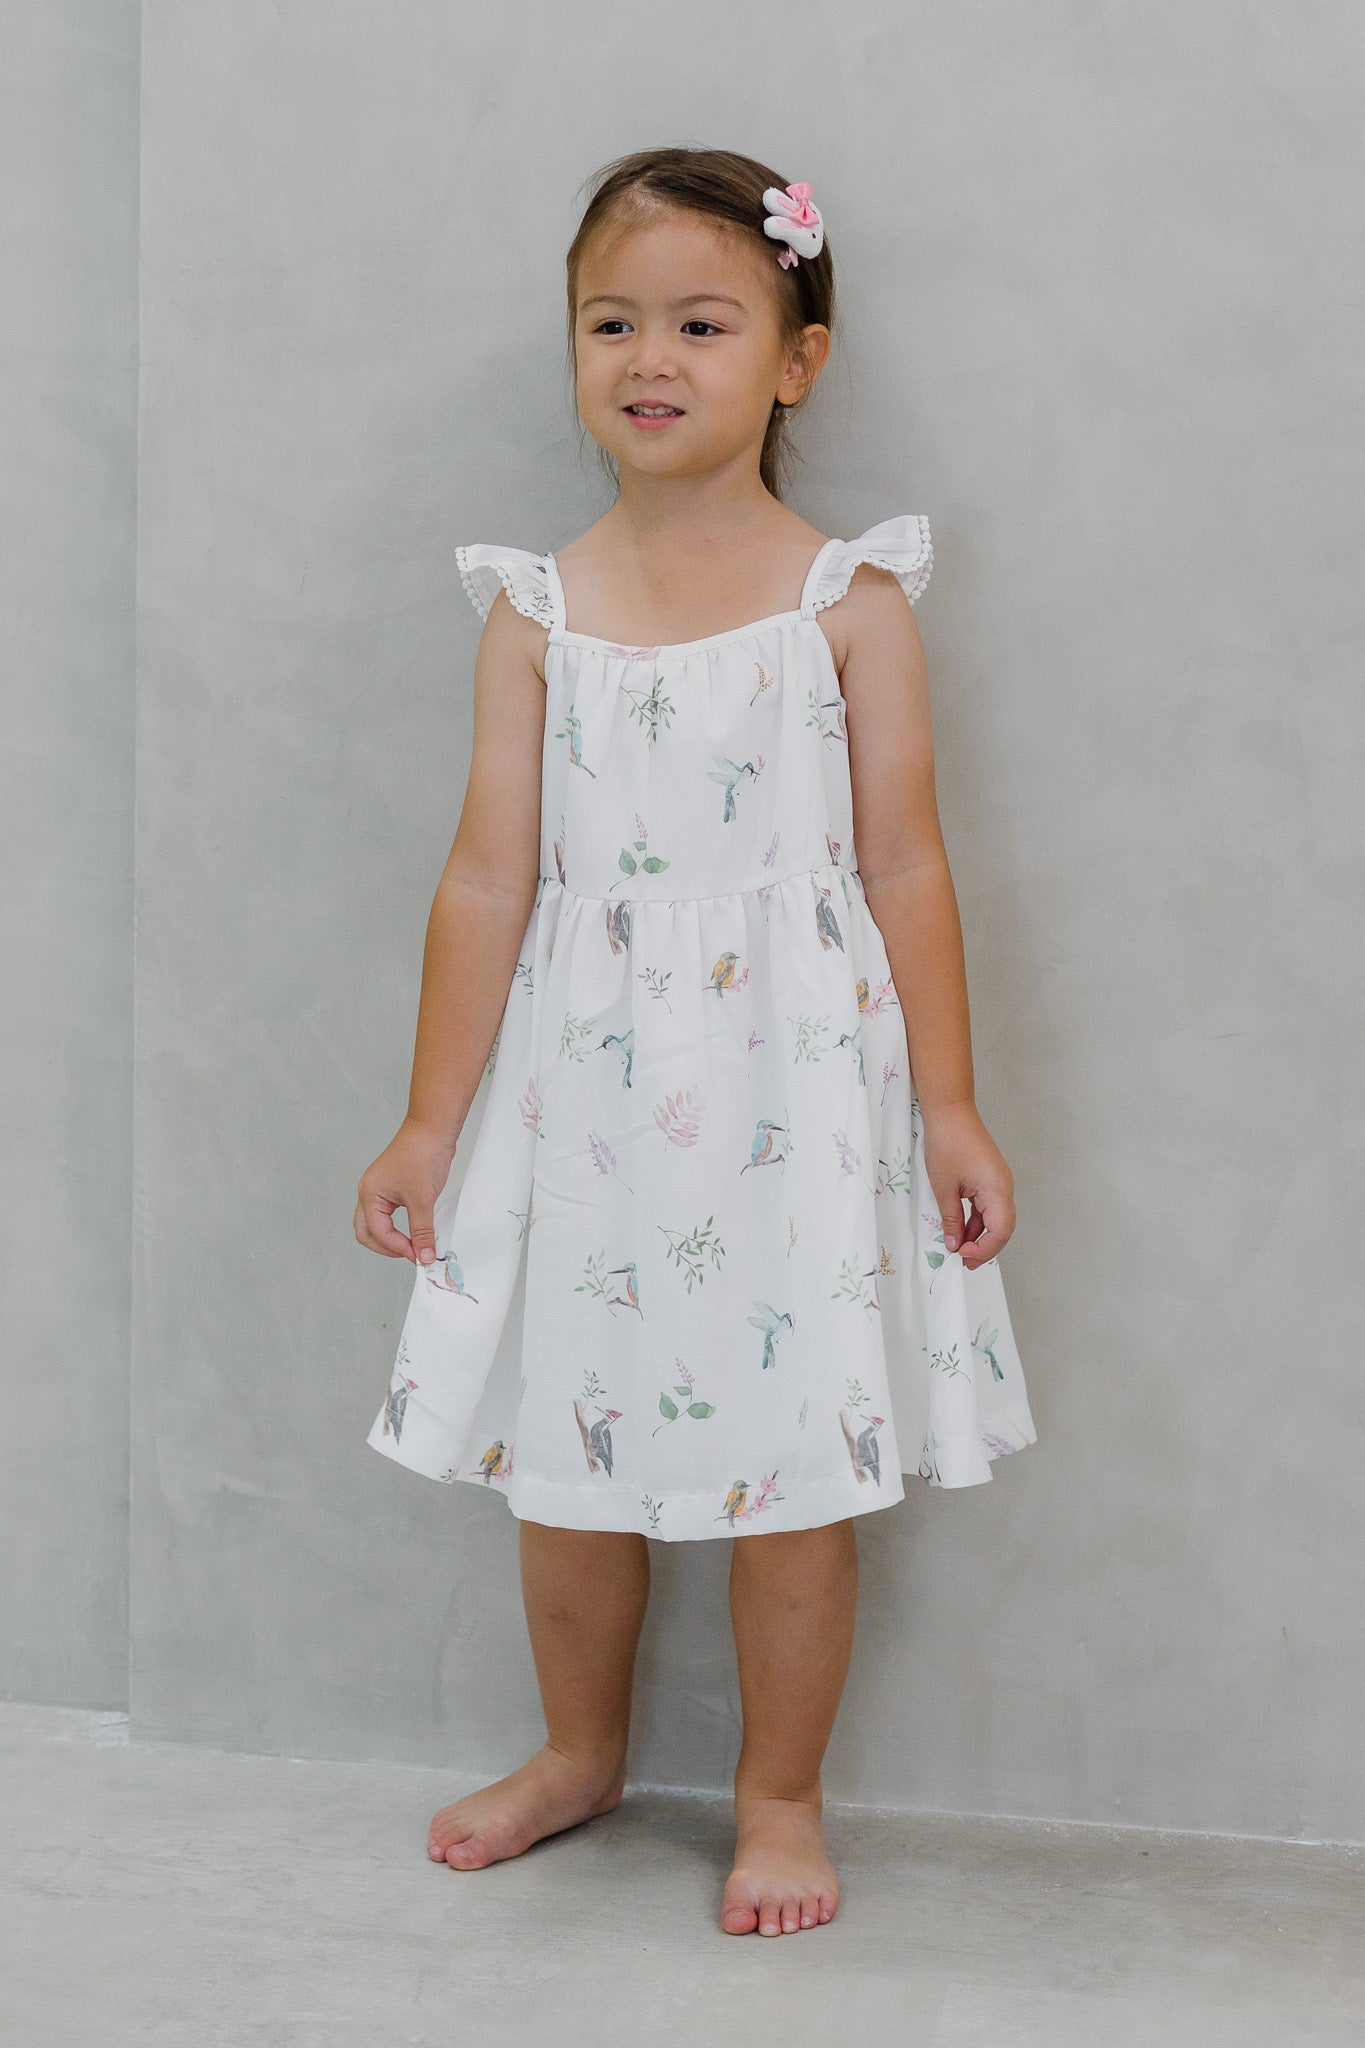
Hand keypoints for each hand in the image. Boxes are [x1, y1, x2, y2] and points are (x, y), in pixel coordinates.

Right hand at [354, 1116, 458, 1264]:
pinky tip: (416, 1230)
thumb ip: (422, 1231)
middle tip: (410, 1255)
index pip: (378, 1232)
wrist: (433, 1128)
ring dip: (392, 1238)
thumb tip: (424, 1255)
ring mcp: (381, 1190)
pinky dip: (400, 1227)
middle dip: (387, 1247)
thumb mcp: (423, 1199)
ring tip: (414, 1246)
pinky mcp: (394, 1187)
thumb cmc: (422, 1153)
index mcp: (369, 1194)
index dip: (398, 1247)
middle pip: (367, 1232)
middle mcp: (370, 1192)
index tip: (418, 1256)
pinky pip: (390, 1214)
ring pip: (377, 1224)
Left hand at [919, 1100, 1015, 1270]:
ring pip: (996, 1219)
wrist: (950, 1112)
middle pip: (1003, 1228)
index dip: (983, 1250)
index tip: (962, 1257)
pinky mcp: (991, 1178)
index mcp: (997, 1189)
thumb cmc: (946, 1144)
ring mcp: (999, 1182)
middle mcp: (1004, 1187)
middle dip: (984, 1247)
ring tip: (957, 1249)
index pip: (1000, 1231)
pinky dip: (976, 1221)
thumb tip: (953, 1244)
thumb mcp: (944, 1187)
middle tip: (963, 1262)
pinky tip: (960, 1230)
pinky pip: (989, 1207)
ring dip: (979, 1235)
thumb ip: (951, 1218)